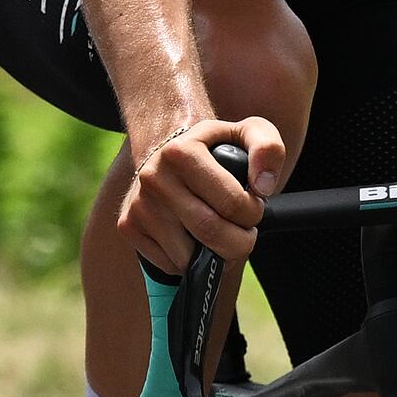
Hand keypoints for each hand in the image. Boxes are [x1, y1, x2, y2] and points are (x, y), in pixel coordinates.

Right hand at [122, 113, 286, 272]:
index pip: (232, 204)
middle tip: (244, 233)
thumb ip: (268, 149)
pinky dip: (189, 262)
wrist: (166, 148)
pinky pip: (168, 264)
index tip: (252, 208)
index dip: (253, 214)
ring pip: (188, 256)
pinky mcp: (128, 226)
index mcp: (181, 152)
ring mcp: (138, 204)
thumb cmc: (215, 147)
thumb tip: (263, 188)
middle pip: (211, 233)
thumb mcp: (248, 133)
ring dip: (215, 256)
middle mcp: (153, 177)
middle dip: (239, 243)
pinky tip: (193, 239)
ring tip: (220, 234)